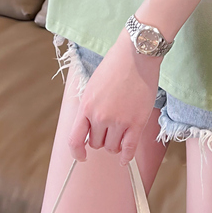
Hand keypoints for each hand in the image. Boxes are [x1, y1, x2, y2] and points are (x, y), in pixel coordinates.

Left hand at [68, 29, 162, 167]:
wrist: (136, 54)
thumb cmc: (115, 65)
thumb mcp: (93, 85)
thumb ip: (89, 108)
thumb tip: (90, 128)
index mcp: (86, 106)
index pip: (74, 140)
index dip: (77, 152)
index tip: (82, 156)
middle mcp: (100, 117)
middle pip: (96, 144)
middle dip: (101, 138)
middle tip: (109, 128)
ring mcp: (119, 121)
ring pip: (112, 148)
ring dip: (115, 144)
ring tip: (120, 132)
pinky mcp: (137, 122)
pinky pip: (129, 149)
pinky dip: (126, 156)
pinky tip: (125, 157)